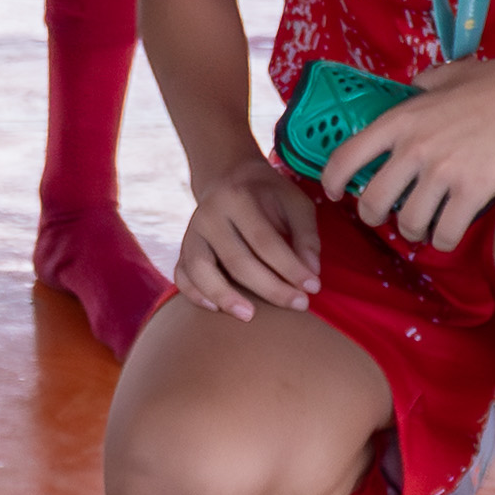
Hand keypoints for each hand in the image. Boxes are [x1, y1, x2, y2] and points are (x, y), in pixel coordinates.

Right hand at [171, 156, 322, 320]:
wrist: (229, 178)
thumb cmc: (268, 195)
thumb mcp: (294, 202)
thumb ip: (306, 235)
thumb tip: (311, 274)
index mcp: (237, 197)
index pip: (264, 240)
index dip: (290, 267)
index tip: (313, 287)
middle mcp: (208, 215)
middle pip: (236, 260)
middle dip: (270, 288)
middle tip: (299, 305)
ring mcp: (191, 232)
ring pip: (201, 270)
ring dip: (224, 296)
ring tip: (249, 316)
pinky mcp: (183, 248)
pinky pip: (181, 275)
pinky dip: (194, 294)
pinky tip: (215, 309)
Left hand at [318, 56, 494, 253]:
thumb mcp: (447, 76)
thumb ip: (423, 84)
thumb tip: (414, 87)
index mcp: (401, 118)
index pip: (346, 156)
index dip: (332, 181)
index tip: (334, 193)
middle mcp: (415, 147)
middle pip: (373, 202)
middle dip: (374, 217)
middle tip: (386, 217)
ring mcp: (444, 171)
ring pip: (409, 223)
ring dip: (413, 231)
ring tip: (422, 226)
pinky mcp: (474, 190)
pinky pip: (445, 233)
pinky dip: (442, 240)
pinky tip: (447, 234)